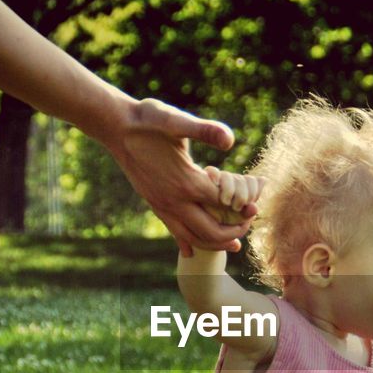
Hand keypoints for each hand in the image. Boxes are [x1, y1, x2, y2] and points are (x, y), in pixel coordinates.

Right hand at [107, 98, 257, 255]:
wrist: (115, 126)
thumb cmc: (149, 119)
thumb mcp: (177, 121)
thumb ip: (205, 130)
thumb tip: (230, 141)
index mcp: (186, 181)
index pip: (223, 205)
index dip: (243, 208)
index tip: (257, 207)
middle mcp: (174, 200)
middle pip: (210, 231)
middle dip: (234, 232)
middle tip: (249, 225)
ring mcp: (162, 205)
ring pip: (192, 238)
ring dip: (215, 243)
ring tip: (233, 243)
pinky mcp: (154, 204)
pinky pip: (172, 231)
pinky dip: (186, 243)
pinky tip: (191, 252)